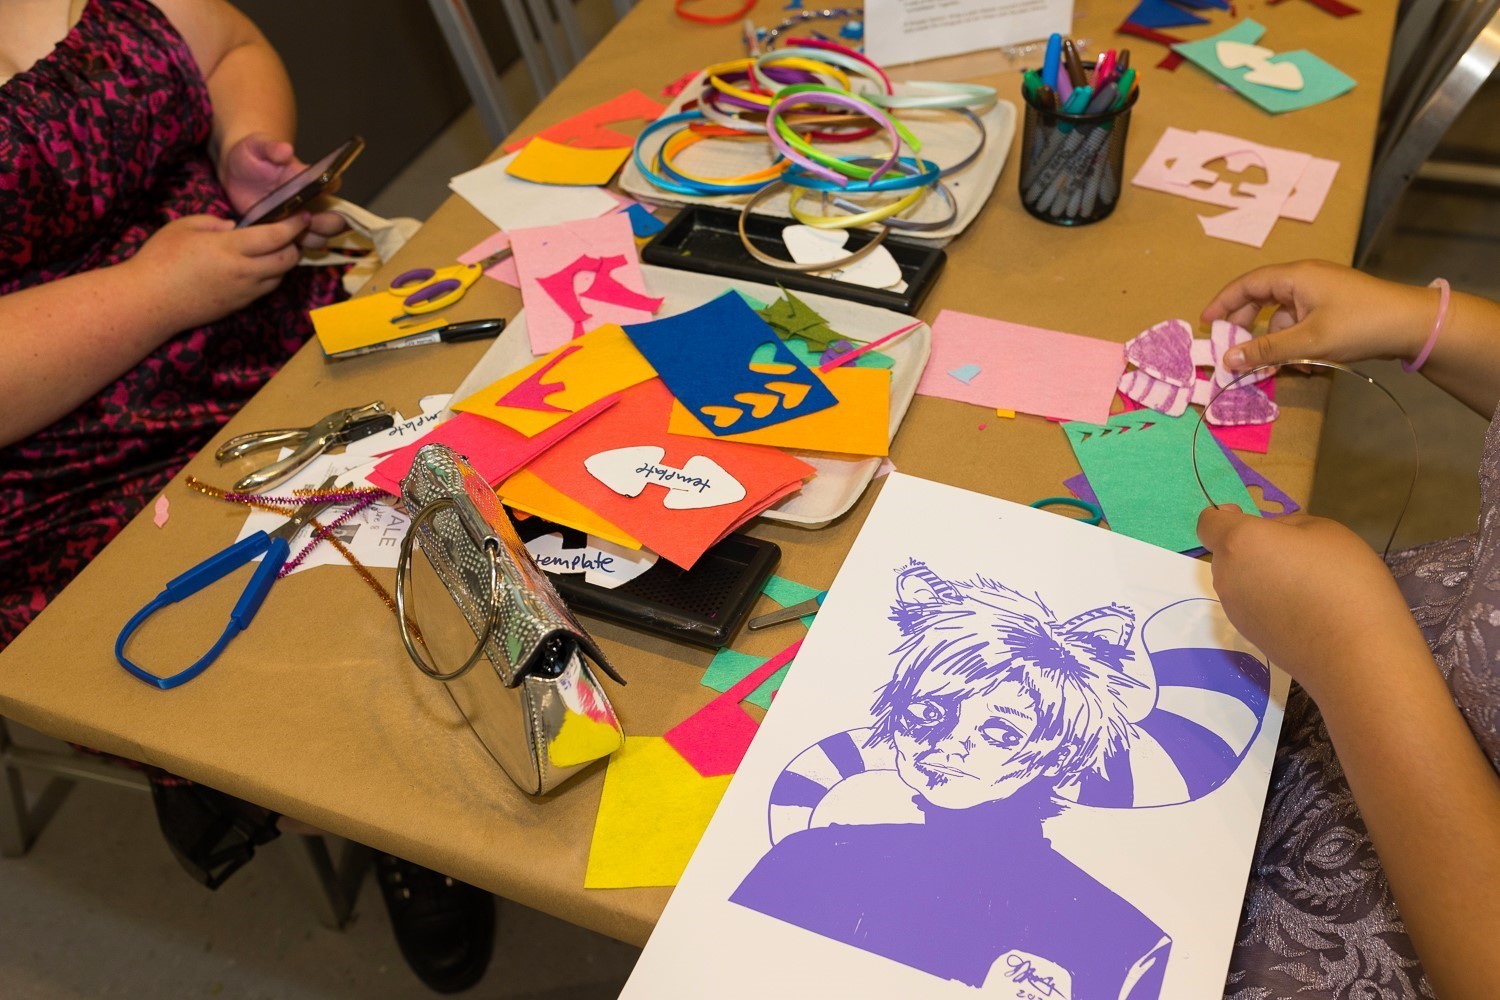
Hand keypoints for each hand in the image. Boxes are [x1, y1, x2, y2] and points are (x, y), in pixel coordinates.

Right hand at [122, 214, 307, 329]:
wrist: (149, 302)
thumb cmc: (161, 258)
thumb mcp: (184, 226)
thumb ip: (214, 222)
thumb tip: (236, 227)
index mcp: (231, 248)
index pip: (276, 237)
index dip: (294, 226)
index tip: (303, 216)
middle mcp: (244, 272)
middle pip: (286, 260)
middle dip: (295, 245)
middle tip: (291, 234)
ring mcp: (243, 293)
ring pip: (279, 277)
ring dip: (283, 263)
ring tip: (275, 250)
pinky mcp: (238, 306)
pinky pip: (264, 290)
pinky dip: (269, 277)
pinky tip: (258, 268)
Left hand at [217, 133, 347, 249]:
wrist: (235, 172)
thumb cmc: (249, 155)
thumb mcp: (256, 145)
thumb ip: (270, 147)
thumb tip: (285, 150)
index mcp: (307, 178)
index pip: (332, 183)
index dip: (332, 188)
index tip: (321, 188)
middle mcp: (309, 201)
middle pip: (335, 218)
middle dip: (328, 222)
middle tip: (308, 218)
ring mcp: (299, 219)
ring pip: (321, 237)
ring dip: (313, 238)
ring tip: (294, 231)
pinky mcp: (284, 231)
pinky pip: (299, 247)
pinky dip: (295, 249)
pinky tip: (281, 241)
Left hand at [1196, 506, 1417, 701]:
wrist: (1355, 655)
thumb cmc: (1344, 580)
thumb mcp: (1325, 531)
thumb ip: (1288, 526)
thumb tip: (1272, 536)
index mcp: (1240, 542)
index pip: (1208, 524)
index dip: (1224, 518)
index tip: (1249, 520)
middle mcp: (1226, 576)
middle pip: (1226, 553)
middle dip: (1251, 548)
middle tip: (1293, 554)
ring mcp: (1234, 610)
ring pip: (1238, 581)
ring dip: (1258, 576)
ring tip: (1303, 585)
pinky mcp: (1248, 636)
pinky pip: (1250, 606)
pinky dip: (1266, 602)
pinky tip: (1302, 610)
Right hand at [1201, 260, 1438, 372]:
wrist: (1413, 325)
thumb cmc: (1359, 324)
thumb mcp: (1308, 341)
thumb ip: (1265, 350)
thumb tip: (1227, 359)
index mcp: (1295, 276)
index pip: (1247, 284)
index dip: (1223, 302)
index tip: (1206, 323)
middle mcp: (1305, 279)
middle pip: (1262, 300)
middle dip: (1248, 328)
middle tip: (1236, 351)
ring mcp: (1321, 293)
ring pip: (1283, 317)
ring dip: (1277, 343)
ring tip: (1282, 368)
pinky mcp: (1334, 308)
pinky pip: (1302, 324)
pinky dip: (1297, 344)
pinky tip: (1307, 365)